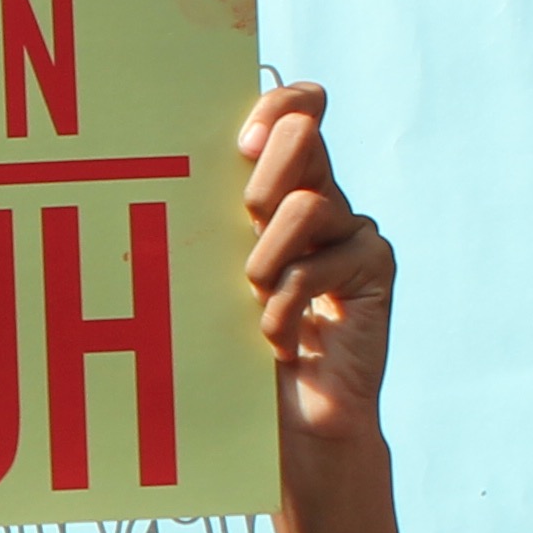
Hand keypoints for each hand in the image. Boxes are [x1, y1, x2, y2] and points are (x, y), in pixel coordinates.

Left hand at [237, 81, 394, 445]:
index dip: (275, 107)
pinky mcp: (375, 266)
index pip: (295, 107)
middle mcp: (320, 198)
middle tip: (244, 225)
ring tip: (253, 303)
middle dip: (260, 175)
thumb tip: (157, 177)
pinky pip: (319, 265)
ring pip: (302, 205)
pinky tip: (279, 345)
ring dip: (262, 262)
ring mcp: (352, 230)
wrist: (287, 425)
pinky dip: (283, 310)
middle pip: (303, 131)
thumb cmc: (230, 352)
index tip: (240, 145)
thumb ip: (205, 226)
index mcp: (279, 186)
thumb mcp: (207, 277)